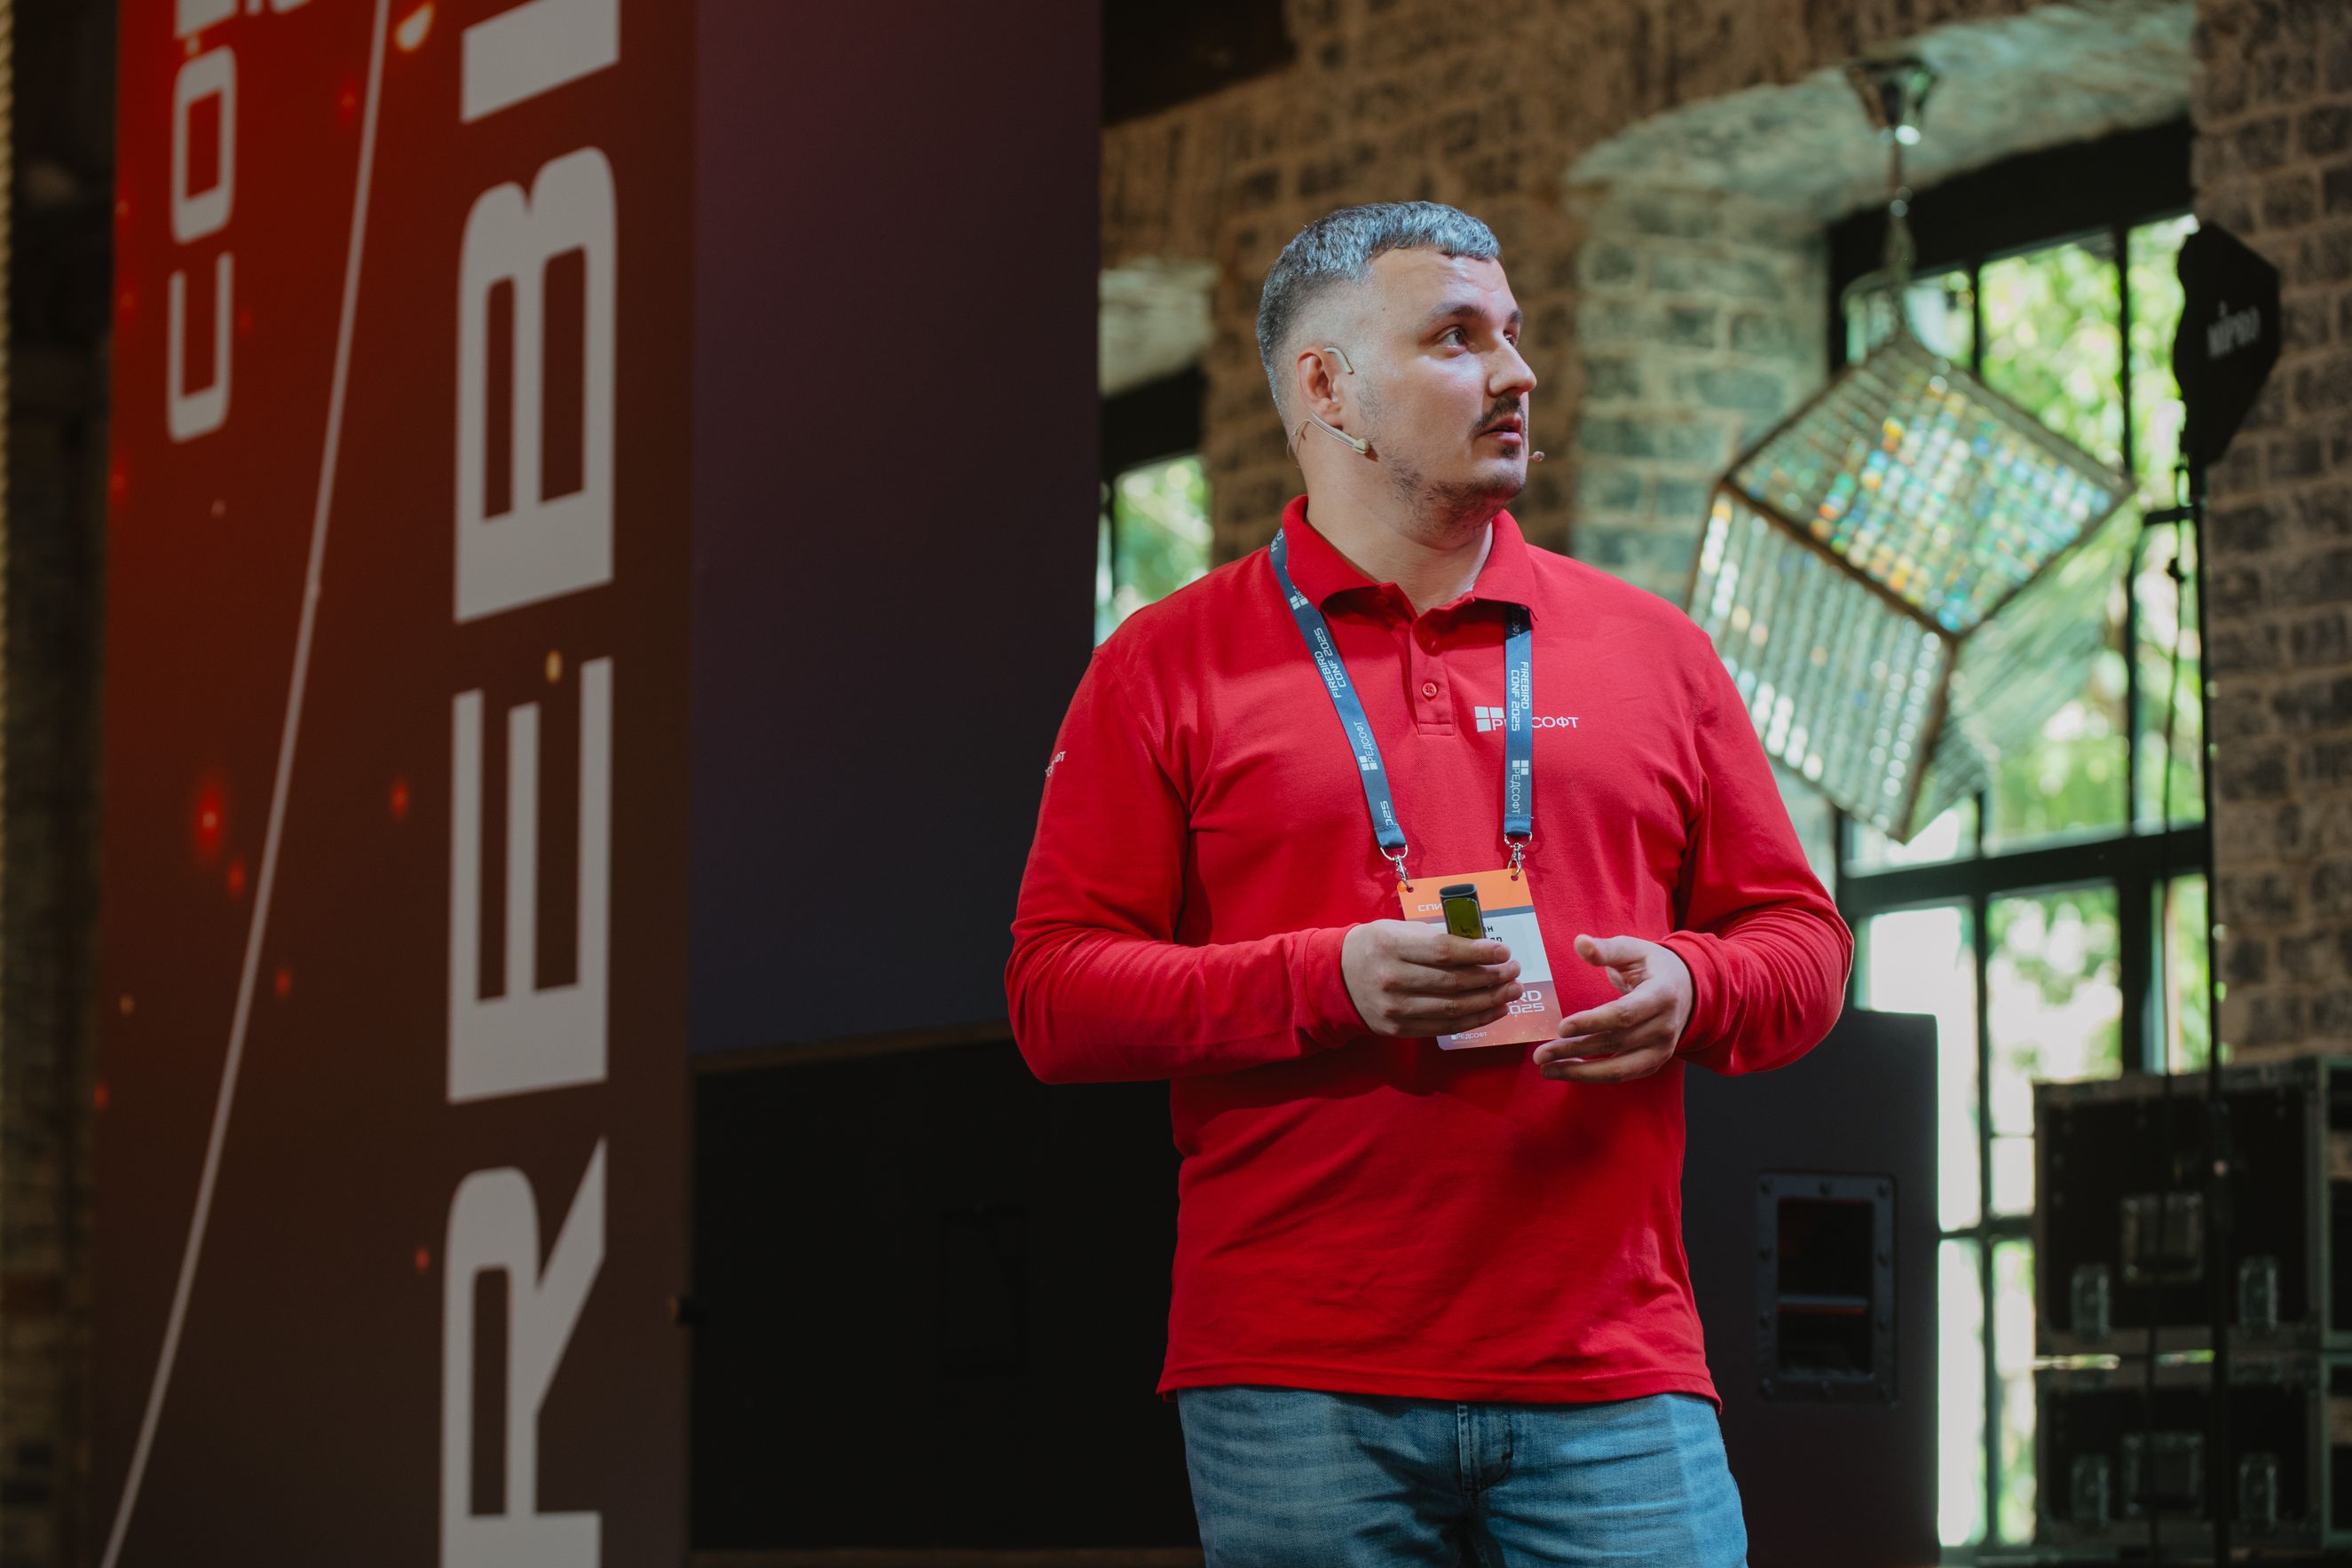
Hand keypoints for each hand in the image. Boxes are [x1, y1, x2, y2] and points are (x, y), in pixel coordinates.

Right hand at [1340, 920, 1521, 1038]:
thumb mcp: (1397, 930)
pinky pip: (1445, 1027)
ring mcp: (1395, 1008)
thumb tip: (1480, 947)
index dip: (1479, 953)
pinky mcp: (1399, 1029)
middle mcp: (1392, 978)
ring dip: (1490, 1001)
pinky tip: (1494, 1009)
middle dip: (1491, 978)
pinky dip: (1475, 1020)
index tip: (1504, 952)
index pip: (1444, 951)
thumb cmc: (1375, 947)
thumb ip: (1434, 937)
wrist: (1336, 979)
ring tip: (1512, 991)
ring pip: (1453, 1008)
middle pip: (1453, 982)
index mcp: (1390, 945)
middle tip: (1514, 971)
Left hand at [1531, 934, 1692, 1082]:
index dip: (1592, 1022)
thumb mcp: (1632, 950)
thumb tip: (1580, 942)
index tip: (1561, 1027)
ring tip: (1547, 1069)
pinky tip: (1567, 1071)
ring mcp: (1661, 1049)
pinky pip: (1621, 1075)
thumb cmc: (1651, 966)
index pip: (1624, 1014)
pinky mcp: (1653, 1063)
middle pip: (1615, 1043)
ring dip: (1580, 1072)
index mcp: (1661, 995)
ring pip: (1617, 1069)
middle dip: (1574, 1050)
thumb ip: (1606, 949)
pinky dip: (1592, 1076)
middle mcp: (1665, 1027)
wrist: (1685, 988)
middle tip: (1540, 1054)